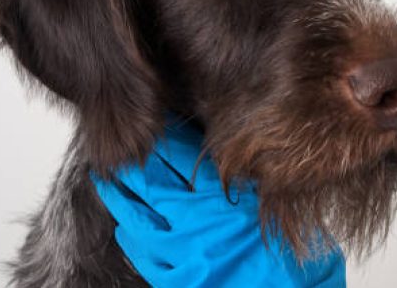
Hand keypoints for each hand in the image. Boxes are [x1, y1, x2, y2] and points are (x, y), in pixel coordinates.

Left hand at [91, 115, 344, 287]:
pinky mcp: (178, 282)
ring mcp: (183, 254)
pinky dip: (132, 238)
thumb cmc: (288, 254)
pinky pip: (144, 256)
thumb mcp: (269, 203)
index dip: (166, 139)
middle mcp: (198, 222)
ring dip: (121, 198)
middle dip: (136, 163)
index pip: (183, 157)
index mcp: (224, 197)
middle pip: (153, 184)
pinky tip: (127, 228)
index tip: (157, 124)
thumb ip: (241, 179)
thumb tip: (212, 155)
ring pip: (139, 219)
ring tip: (108, 181)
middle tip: (121, 145)